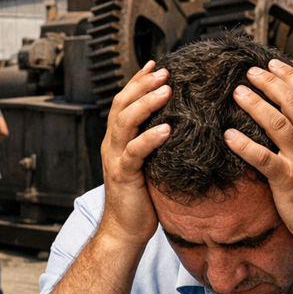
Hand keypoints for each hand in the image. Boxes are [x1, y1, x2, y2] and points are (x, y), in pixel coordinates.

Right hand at [98, 60, 172, 243]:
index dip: (137, 81)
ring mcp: (115, 158)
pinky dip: (149, 138)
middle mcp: (112, 144)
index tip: (154, 64)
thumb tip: (180, 124)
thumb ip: (155, 144)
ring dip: (145, 104)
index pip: (124, 101)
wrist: (125, 229)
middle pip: (121, 105)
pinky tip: (166, 129)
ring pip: (125, 122)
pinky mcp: (123, 175)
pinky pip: (134, 152)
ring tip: (166, 91)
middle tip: (163, 71)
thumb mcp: (149, 163)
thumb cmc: (142, 198)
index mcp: (117, 139)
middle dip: (142, 85)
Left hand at [224, 58, 292, 242]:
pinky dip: (243, 144)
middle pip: (292, 102)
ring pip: (276, 123)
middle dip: (269, 83)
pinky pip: (261, 158)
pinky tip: (228, 134)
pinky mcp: (287, 180)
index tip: (272, 64)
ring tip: (237, 93)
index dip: (290, 76)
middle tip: (249, 72)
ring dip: (254, 105)